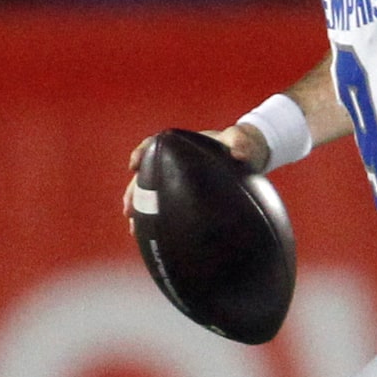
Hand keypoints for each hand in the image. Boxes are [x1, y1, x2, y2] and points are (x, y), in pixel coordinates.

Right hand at [121, 127, 262, 223]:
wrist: (248, 154)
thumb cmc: (241, 145)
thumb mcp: (241, 140)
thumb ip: (241, 143)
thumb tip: (240, 155)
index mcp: (182, 145)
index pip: (154, 146)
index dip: (141, 154)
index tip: (133, 166)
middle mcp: (174, 161)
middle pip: (146, 175)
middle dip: (133, 193)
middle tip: (128, 210)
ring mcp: (177, 176)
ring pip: (152, 193)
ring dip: (141, 210)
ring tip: (134, 229)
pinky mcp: (184, 191)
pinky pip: (167, 204)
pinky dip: (159, 218)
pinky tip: (155, 236)